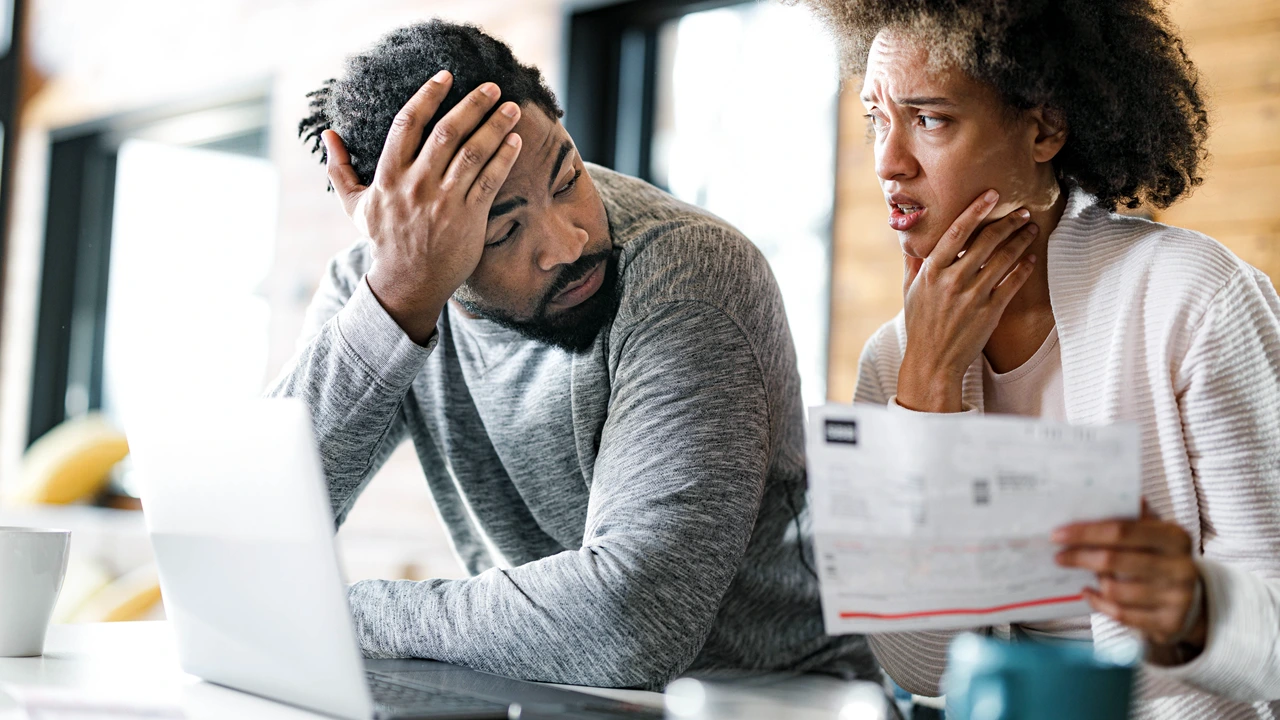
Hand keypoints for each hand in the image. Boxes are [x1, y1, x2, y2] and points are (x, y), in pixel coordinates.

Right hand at [321, 71, 523, 344]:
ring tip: (511, 107)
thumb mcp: (354, 205)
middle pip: (447, 132)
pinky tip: (515, 140)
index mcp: (389, 175)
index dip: (428, 95)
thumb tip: (328, 134)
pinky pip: (490, 179)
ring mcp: (444, 200)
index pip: (407, 123)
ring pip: (473, 152)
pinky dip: (504, 157)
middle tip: (492, 87)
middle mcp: (416, 184)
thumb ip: (340, 169)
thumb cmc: (383, 240)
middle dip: (472, 104)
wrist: (407, 283)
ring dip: (495, 126)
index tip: (446, 76)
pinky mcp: (468, 217)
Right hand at [896, 190, 1038, 411]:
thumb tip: (911, 239)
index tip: (992, 195)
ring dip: (1021, 240)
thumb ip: (914, 263)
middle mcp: (952, 280)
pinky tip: (1031, 258)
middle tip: (1022, 211)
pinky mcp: (989, 312)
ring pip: (1004, 259)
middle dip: (1008, 222)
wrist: (933, 360)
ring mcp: (972, 296)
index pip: (957, 231)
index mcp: (931, 271)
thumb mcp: (909, 291)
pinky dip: (1024, 268)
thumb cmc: (920, 324)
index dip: (976, 210)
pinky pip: (1012, 283)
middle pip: (986, 241)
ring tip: (1031, 229)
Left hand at [1053, 503, 1206, 659]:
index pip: (1121, 530)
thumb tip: (1095, 495)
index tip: (1057, 534)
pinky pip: (1120, 614)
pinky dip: (1098, 603)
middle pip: (1113, 560)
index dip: (1085, 532)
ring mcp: (1177, 598)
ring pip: (1114, 589)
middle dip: (1079, 557)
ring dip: (1095, 581)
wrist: (1193, 601)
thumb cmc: (1161, 559)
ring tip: (1088, 574)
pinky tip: (1090, 593)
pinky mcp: (1169, 623)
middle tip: (1058, 556)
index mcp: (1175, 537)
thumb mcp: (1154, 535)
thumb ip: (1130, 518)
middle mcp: (1180, 567)